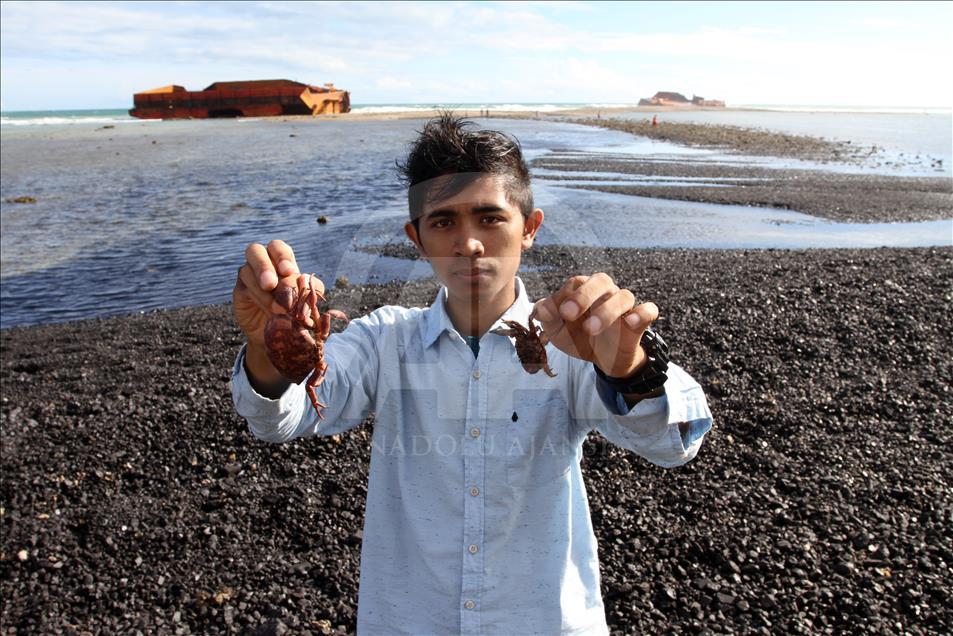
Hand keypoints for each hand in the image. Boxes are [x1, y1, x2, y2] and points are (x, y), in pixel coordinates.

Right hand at [233, 240, 325, 396]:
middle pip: (255, 250)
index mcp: (280, 262)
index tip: (288, 270)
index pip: (278, 248)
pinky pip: (244, 286)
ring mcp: (248, 276)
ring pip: (247, 270)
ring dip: (262, 290)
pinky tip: (269, 309)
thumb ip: (310, 291)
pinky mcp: (240, 290)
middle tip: (272, 284)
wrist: (277, 337)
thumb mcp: (307, 301)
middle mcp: (262, 264)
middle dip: (264, 266)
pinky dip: (258, 297)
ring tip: (277, 308)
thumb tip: (313, 286)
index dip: (282, 256)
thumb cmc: (294, 314)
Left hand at [533, 273, 657, 377]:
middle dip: (583, 295)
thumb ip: (548, 318)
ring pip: (624, 296)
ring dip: (606, 311)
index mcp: (585, 290)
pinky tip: (629, 322)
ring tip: (591, 329)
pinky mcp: (639, 322)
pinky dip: (641, 313)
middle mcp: (606, 293)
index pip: (576, 283)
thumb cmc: (578, 337)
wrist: (602, 359)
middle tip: (568, 314)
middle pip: (601, 280)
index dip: (564, 295)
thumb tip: (541, 309)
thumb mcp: (557, 331)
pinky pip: (649, 310)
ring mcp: (625, 307)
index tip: (555, 314)